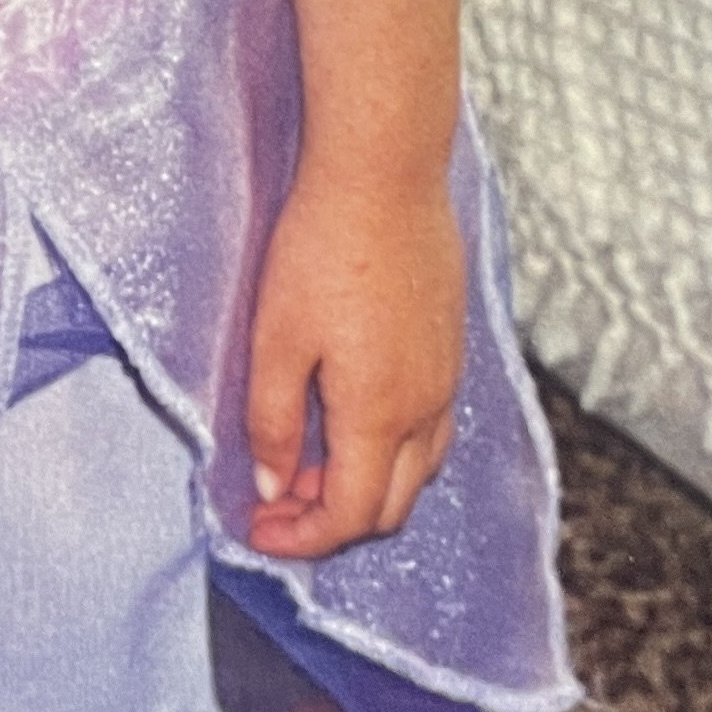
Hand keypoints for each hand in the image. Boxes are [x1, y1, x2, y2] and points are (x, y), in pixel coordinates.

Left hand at [241, 163, 463, 558]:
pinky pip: (432, 427)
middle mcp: (427, 407)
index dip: (303, 538)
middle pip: (393, 505)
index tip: (259, 531)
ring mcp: (448, 377)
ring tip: (308, 461)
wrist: (386, 173)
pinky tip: (350, 417)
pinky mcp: (453, 346)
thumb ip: (271, 422)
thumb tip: (270, 484)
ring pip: (419, 469)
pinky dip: (393, 448)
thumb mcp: (276, 339)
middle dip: (334, 521)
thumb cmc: (322, 248)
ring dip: (367, 485)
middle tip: (278, 503)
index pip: (353, 516)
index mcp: (380, 414)